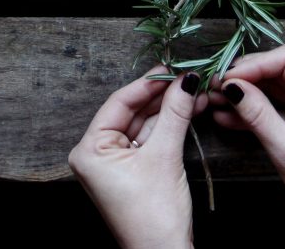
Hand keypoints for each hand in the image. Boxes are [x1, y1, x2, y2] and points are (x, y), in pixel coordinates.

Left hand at [69, 68, 206, 248]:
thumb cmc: (154, 216)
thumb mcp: (164, 156)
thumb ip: (174, 114)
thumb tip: (186, 81)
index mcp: (89, 150)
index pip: (118, 103)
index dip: (147, 84)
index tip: (171, 69)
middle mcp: (96, 154)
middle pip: (132, 112)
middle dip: (162, 96)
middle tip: (188, 77)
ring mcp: (114, 163)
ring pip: (143, 125)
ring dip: (169, 110)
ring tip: (194, 90)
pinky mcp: (132, 171)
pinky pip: (149, 140)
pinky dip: (168, 126)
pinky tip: (187, 109)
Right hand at [211, 44, 284, 248]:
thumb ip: (257, 113)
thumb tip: (230, 86)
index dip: (253, 65)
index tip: (226, 79)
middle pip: (280, 68)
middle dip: (246, 77)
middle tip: (215, 88)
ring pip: (277, 86)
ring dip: (247, 93)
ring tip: (215, 101)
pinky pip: (281, 104)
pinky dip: (258, 108)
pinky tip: (230, 115)